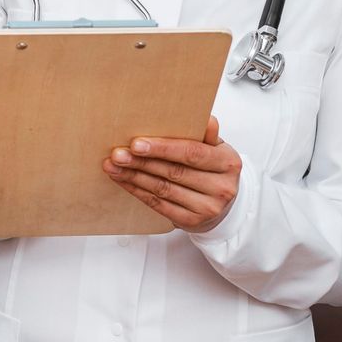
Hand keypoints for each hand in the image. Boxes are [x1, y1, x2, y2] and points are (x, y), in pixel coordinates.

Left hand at [102, 116, 242, 232]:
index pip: (192, 153)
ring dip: (134, 176)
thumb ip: (207, 135)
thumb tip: (207, 119)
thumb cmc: (213, 169)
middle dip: (142, 162)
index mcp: (228, 163)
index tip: (137, 143)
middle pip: (174, 172)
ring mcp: (207, 208)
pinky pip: (159, 204)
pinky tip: (124, 180)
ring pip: (163, 189)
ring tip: (113, 166)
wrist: (224, 205)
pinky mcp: (191, 222)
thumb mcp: (216, 149)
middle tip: (117, 154)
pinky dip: (138, 191)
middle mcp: (221, 188)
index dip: (163, 148)